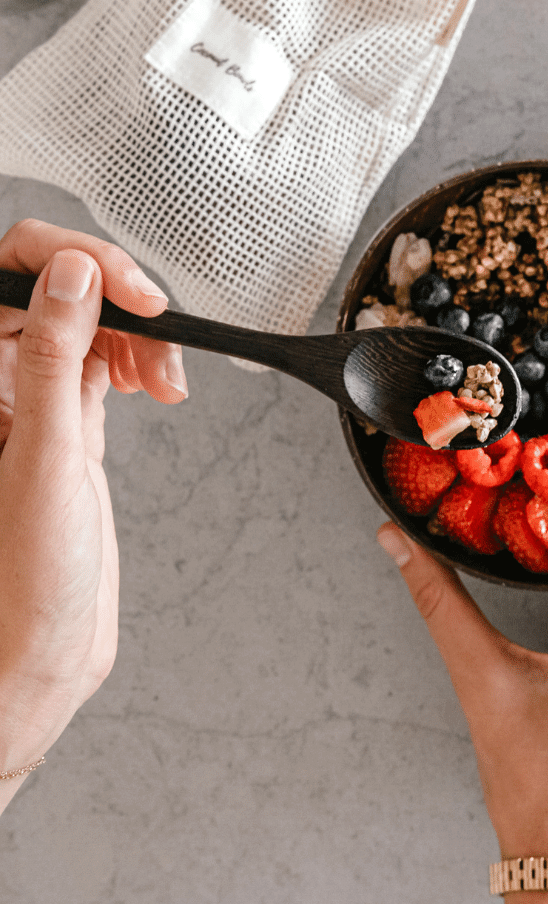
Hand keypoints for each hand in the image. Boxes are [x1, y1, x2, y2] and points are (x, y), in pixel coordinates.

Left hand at [0, 219, 186, 813]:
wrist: (36, 653)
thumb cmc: (20, 580)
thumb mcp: (43, 455)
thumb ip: (53, 357)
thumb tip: (73, 274)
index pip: (8, 272)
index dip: (70, 262)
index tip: (127, 288)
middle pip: (56, 290)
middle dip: (115, 294)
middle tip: (159, 325)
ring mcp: (32, 400)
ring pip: (87, 324)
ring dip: (136, 332)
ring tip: (164, 376)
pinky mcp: (68, 424)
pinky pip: (103, 364)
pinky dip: (140, 361)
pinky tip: (158, 382)